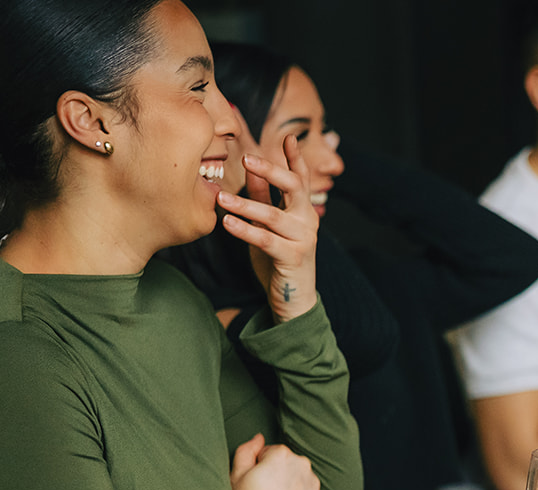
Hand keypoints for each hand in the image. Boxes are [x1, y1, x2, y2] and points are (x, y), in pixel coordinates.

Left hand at [219, 134, 318, 322]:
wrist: (293, 296)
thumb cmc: (279, 255)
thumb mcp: (269, 221)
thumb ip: (262, 195)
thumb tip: (251, 165)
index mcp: (303, 208)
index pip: (300, 177)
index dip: (295, 157)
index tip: (286, 137)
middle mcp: (308, 220)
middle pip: (294, 187)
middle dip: (271, 171)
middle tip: (245, 159)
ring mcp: (303, 238)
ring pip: (274, 215)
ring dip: (245, 205)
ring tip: (221, 198)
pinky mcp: (293, 257)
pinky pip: (266, 240)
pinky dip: (245, 230)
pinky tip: (227, 223)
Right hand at [230, 433, 324, 489]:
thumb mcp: (236, 476)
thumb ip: (246, 451)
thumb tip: (258, 437)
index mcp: (283, 455)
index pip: (268, 453)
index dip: (257, 467)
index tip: (253, 482)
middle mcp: (303, 466)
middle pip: (286, 465)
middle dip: (276, 475)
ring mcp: (314, 485)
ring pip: (298, 480)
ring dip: (289, 487)